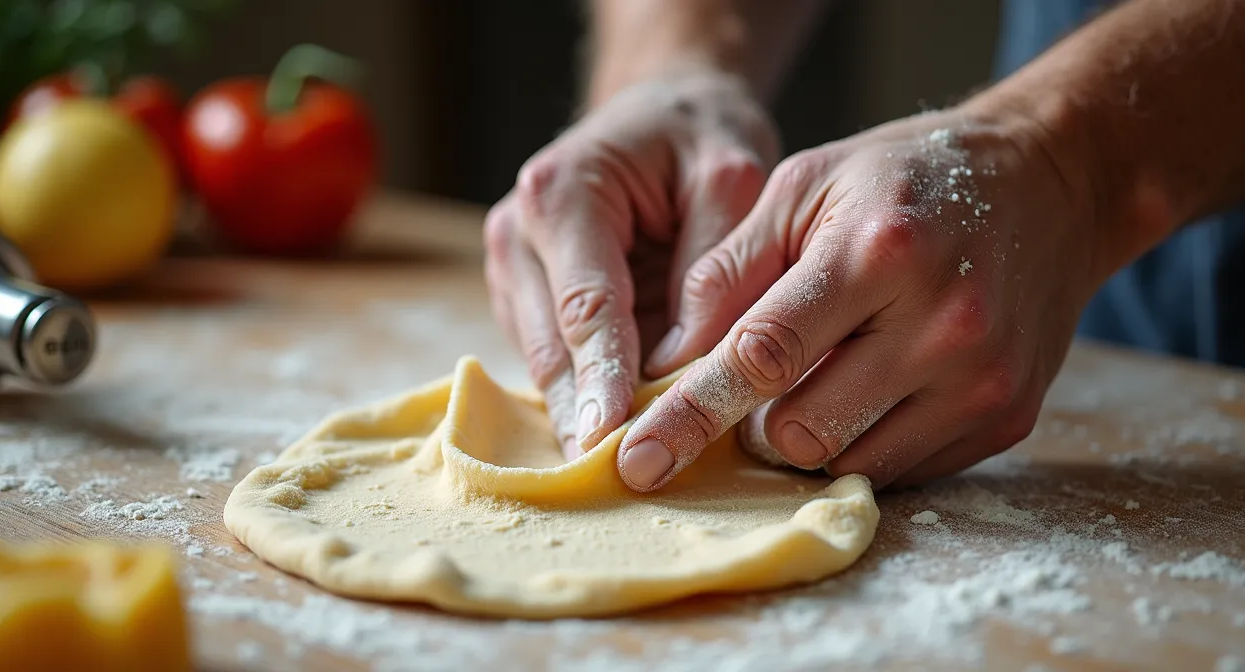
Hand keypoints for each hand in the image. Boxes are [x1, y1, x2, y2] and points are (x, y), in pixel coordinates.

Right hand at [484, 72, 779, 458]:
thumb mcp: (730, 178)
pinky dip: (589, 393)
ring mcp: (514, 268)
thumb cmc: (697, 135)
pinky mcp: (527, 296)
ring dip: (586, 412)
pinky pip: (557, 358)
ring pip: (547, 362)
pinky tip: (624, 431)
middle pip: (552, 347)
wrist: (660, 114)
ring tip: (631, 465)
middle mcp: (518, 233)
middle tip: (621, 477)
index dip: (602, 379)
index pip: (586, 307)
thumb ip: (714, 267)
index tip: (612, 440)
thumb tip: (692, 364)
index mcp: (561, 195)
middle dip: (587, 414)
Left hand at [616, 104, 1100, 490]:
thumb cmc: (905, 180)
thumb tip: (667, 361)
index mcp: (877, 253)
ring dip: (811, 437)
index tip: (635, 460)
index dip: (689, 414)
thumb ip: (728, 271)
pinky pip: (903, 472)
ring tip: (829, 372)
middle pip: (802, 432)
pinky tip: (877, 385)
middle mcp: (941, 325)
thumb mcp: (802, 186)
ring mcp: (983, 381)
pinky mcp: (1009, 419)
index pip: (761, 358)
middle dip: (757, 423)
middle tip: (770, 374)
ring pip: (849, 466)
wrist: (1049, 185)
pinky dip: (865, 443)